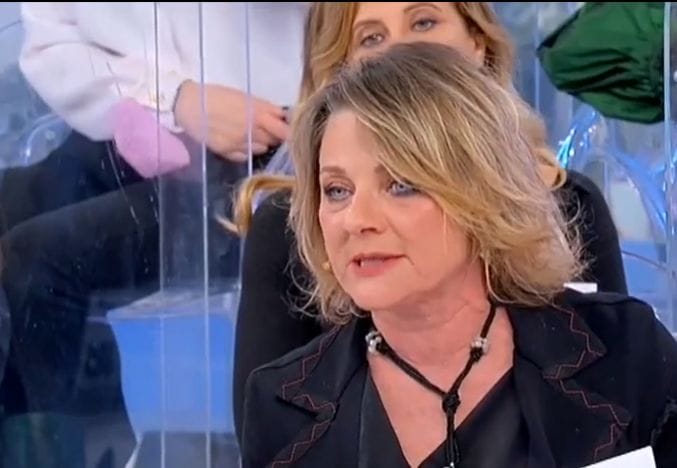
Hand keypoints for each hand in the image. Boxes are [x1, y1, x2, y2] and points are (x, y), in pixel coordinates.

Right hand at [173, 80, 288, 161]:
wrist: (188, 104)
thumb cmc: (216, 95)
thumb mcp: (244, 96)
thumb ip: (264, 108)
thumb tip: (283, 116)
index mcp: (258, 113)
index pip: (285, 128)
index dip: (291, 130)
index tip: (295, 130)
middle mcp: (252, 130)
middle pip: (276, 139)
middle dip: (278, 135)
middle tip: (273, 130)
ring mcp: (240, 143)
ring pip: (262, 148)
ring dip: (262, 142)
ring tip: (252, 132)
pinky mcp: (228, 152)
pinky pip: (245, 155)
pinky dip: (247, 150)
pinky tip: (239, 140)